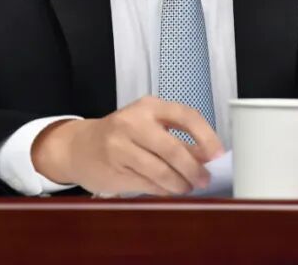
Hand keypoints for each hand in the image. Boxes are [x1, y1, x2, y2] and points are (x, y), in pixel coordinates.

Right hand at [31, 96, 223, 195]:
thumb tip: (208, 157)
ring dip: (179, 184)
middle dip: (193, 169)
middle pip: (172, 149)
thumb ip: (177, 137)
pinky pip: (147, 183)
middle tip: (204, 180)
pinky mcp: (113, 168)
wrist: (79, 146)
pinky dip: (162, 190)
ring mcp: (120, 146)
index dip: (206, 137)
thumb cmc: (122, 134)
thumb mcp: (149, 125)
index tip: (218, 155)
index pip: (186, 116)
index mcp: (149, 106)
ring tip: (186, 188)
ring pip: (160, 171)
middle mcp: (133, 122)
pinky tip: (167, 190)